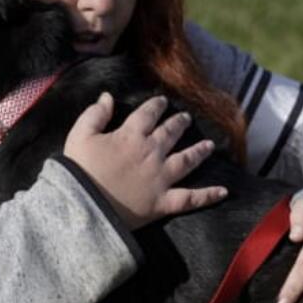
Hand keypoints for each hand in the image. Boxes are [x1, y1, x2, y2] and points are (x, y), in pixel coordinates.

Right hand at [64, 93, 226, 229]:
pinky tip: (224, 191)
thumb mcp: (80, 135)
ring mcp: (161, 178)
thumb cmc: (78, 170)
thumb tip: (107, 96)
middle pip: (171, 133)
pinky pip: (191, 198)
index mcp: (131, 136)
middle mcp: (151, 153)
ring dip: (199, 151)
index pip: (148, 114)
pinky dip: (209, 195)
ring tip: (209, 145)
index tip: (162, 101)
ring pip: (186, 160)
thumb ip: (95, 114)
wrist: (83, 206)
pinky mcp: (164, 202)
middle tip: (186, 118)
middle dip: (179, 123)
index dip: (156, 106)